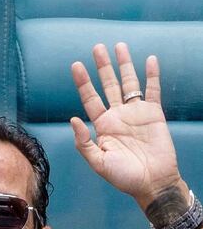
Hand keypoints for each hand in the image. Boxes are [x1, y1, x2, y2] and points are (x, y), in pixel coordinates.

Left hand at [70, 42, 183, 210]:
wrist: (153, 183)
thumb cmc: (124, 177)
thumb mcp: (98, 163)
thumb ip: (84, 143)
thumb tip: (73, 120)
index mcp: (103, 125)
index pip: (90, 98)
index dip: (83, 82)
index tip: (76, 65)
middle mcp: (118, 115)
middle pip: (108, 84)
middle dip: (103, 66)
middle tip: (97, 47)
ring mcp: (136, 113)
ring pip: (129, 83)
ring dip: (125, 64)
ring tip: (119, 46)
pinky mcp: (154, 114)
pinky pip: (153, 90)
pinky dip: (152, 75)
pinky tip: (149, 59)